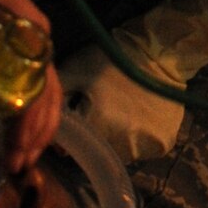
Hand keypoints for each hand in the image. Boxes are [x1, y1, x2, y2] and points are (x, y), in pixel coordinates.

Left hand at [0, 0, 62, 171]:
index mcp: (29, 31)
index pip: (37, 87)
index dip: (29, 122)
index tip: (16, 150)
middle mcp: (38, 40)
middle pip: (49, 95)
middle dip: (37, 133)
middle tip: (18, 167)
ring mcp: (32, 44)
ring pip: (47, 93)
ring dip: (38, 127)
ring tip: (23, 160)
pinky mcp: (20, 47)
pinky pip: (33, 85)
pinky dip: (31, 112)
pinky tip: (19, 135)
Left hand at [57, 42, 187, 162]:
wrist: (156, 53)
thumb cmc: (110, 61)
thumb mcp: (75, 71)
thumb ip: (57, 98)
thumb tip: (43, 122)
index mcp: (99, 124)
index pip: (72, 148)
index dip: (72, 134)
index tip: (77, 118)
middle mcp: (124, 142)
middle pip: (98, 152)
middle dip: (94, 137)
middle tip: (100, 111)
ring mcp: (146, 145)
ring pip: (121, 154)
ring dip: (116, 140)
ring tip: (119, 114)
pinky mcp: (163, 144)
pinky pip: (142, 150)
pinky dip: (137, 139)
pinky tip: (137, 118)